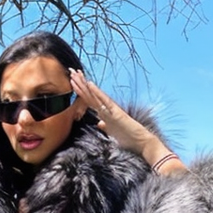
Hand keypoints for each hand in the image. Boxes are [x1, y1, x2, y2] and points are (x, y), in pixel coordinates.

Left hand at [68, 68, 185, 174]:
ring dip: (84, 85)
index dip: (81, 91)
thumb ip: (105, 126)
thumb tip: (99, 123)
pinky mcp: (116, 112)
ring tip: (75, 74)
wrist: (141, 142)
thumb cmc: (129, 139)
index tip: (72, 81)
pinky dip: (96, 92)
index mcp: (105, 114)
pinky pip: (104, 101)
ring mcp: (111, 110)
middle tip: (70, 70)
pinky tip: (89, 84)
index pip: (90, 101)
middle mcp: (107, 109)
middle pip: (90, 95)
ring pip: (94, 96)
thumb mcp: (112, 132)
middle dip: (80, 83)